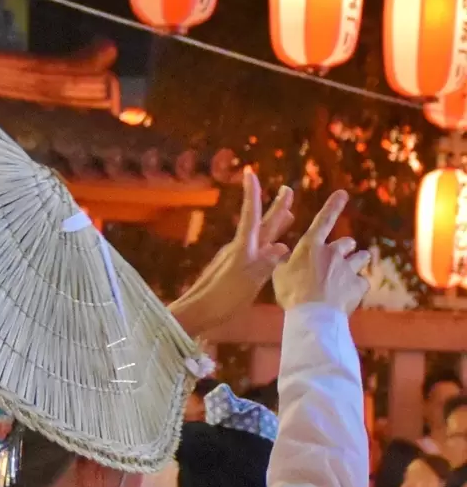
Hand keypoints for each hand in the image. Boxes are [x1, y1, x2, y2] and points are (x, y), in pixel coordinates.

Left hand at [169, 170, 294, 337]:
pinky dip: (269, 241)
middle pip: (261, 223)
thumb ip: (265, 265)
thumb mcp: (247, 283)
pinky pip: (258, 249)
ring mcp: (237, 258)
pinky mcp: (236, 268)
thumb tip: (283, 246)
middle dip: (275, 207)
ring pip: (261, 236)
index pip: (250, 216)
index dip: (252, 195)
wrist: (198, 313)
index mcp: (243, 249)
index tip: (251, 172)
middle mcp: (240, 249)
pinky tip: (274, 246)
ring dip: (274, 223)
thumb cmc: (222, 300)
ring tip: (287, 211)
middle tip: (288, 190)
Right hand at [272, 189, 370, 312]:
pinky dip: (357, 285)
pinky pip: (362, 281)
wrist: (314, 316)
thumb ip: (283, 260)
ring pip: (361, 258)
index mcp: (311, 246)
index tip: (343, 193)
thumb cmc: (292, 292)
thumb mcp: (278, 273)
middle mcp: (333, 253)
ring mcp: (348, 269)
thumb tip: (282, 251)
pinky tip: (351, 293)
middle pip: (347, 243)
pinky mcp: (359, 285)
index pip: (323, 220)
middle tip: (343, 253)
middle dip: (346, 247)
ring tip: (355, 268)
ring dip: (358, 260)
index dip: (333, 205)